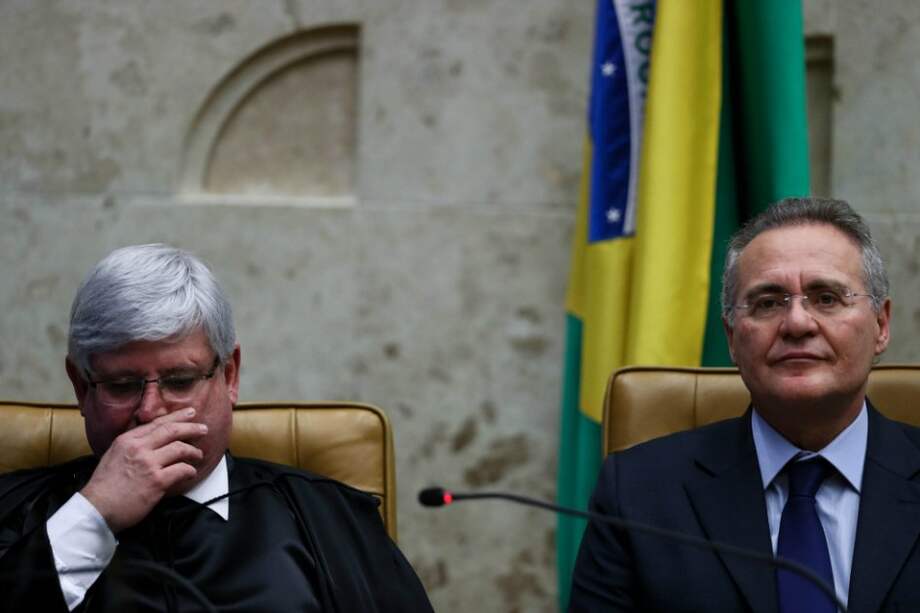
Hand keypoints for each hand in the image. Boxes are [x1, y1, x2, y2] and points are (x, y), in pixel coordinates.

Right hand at [80, 408, 207, 532]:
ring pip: (180, 449)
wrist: (96, 509)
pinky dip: (189, 471)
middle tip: (203, 429)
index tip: (190, 413)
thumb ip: (132, 445)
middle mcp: (138, 448)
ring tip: (198, 455)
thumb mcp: (114, 455)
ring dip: (193, 452)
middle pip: (172, 431)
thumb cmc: (104, 486)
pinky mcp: (156, 481)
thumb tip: (151, 439)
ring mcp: (148, 464)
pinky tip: (191, 473)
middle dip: (191, 428)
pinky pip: (181, 470)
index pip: (157, 423)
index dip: (177, 417)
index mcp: (127, 440)